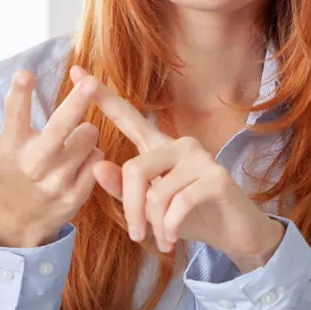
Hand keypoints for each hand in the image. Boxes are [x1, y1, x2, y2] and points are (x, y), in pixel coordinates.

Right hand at [0, 70, 103, 247]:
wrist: (21, 221)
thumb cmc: (2, 171)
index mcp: (9, 147)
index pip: (13, 117)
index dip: (18, 95)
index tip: (24, 73)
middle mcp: (33, 165)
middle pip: (60, 130)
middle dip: (75, 104)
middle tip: (89, 81)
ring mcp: (57, 182)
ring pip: (87, 138)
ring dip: (85, 130)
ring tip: (71, 138)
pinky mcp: (78, 194)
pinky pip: (99, 157)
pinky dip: (94, 153)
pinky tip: (81, 159)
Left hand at [73, 67, 285, 271]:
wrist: (235, 233)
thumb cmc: (192, 216)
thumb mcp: (151, 208)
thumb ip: (124, 190)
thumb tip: (97, 166)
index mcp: (160, 147)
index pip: (128, 117)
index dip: (102, 97)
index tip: (75, 70)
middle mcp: (181, 144)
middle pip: (134, 169)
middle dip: (131, 210)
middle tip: (136, 235)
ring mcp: (200, 158)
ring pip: (156, 192)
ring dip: (155, 225)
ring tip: (163, 239)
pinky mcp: (216, 177)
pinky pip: (178, 203)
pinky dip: (171, 227)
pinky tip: (174, 237)